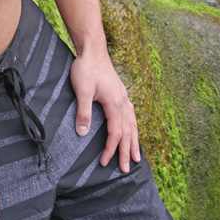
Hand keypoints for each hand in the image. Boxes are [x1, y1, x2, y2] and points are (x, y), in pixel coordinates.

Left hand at [69, 50, 139, 173]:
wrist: (92, 50)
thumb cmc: (86, 68)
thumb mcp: (82, 90)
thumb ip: (83, 112)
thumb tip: (83, 134)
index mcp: (115, 103)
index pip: (115, 132)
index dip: (110, 149)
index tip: (103, 162)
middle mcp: (123, 101)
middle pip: (128, 131)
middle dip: (127, 151)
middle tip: (126, 170)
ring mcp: (123, 96)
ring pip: (132, 123)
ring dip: (134, 141)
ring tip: (137, 156)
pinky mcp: (120, 92)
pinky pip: (131, 115)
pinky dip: (133, 127)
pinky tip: (132, 129)